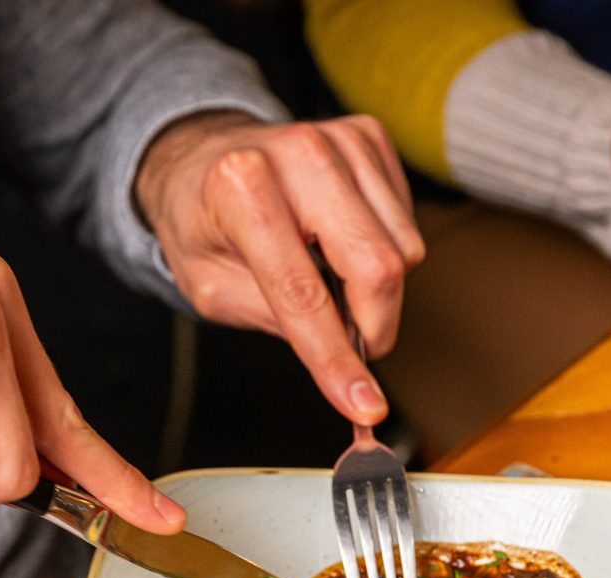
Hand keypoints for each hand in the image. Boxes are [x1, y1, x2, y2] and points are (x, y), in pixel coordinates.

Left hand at [135, 111, 423, 425]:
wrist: (204, 153)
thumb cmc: (203, 222)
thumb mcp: (211, 288)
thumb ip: (278, 320)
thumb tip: (345, 360)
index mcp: (240, 187)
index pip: (303, 292)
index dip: (336, 359)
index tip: (365, 406)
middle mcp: (297, 152)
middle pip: (376, 266)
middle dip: (375, 326)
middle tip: (354, 347)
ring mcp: (340, 139)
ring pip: (404, 248)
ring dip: (376, 286)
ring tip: (331, 276)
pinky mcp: (369, 136)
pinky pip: (407, 221)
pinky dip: (384, 248)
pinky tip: (342, 241)